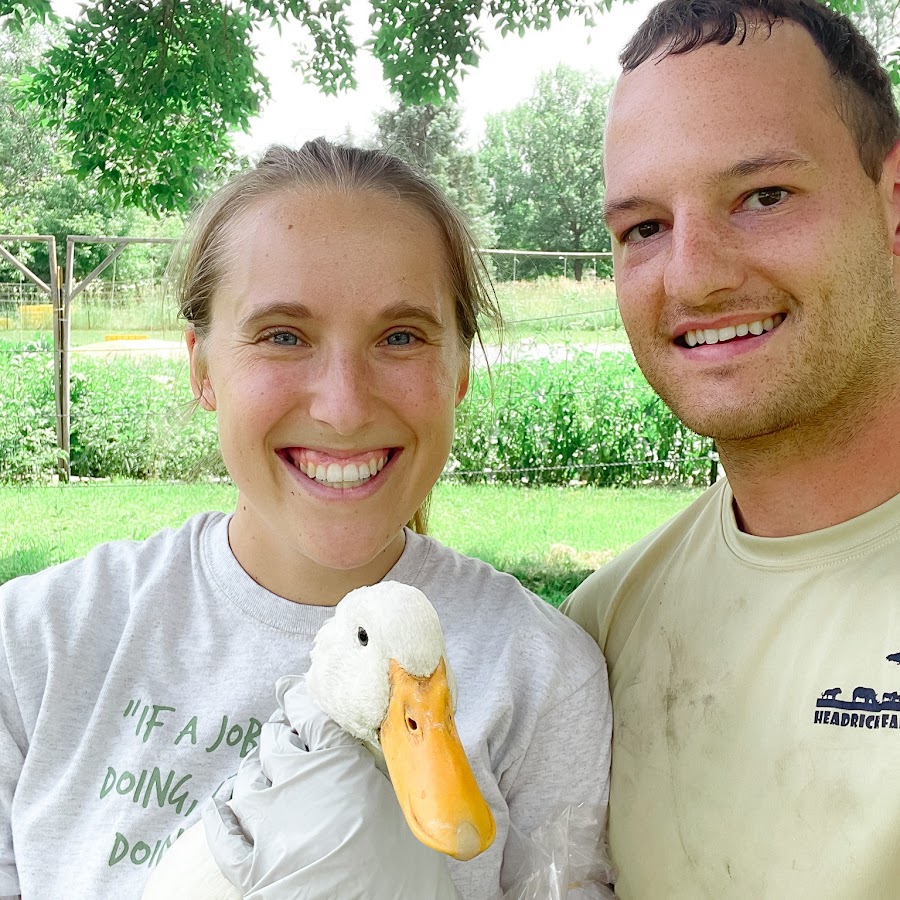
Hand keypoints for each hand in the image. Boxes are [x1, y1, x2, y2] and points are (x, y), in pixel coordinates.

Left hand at [202, 676, 462, 899]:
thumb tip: (377, 746)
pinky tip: (223, 805)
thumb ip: (379, 767)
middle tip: (288, 733)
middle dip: (281, 733)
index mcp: (335, 760)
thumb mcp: (403, 803)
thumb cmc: (403, 867)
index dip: (301, 700)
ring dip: (256, 769)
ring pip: (248, 777)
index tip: (297, 694)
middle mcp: (294, 781)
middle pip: (274, 739)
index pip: (308, 711)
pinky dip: (221, 814)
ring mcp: (266, 822)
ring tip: (264, 769)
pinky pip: (222, 829)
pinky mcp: (248, 864)